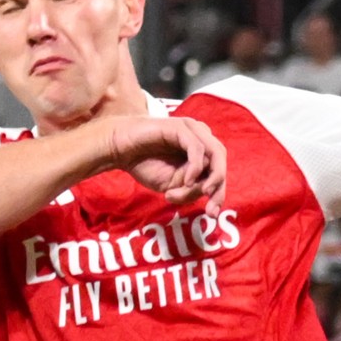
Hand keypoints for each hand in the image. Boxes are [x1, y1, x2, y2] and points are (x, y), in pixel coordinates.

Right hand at [102, 113, 225, 210]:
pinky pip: (197, 148)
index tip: (212, 213)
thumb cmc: (144, 165)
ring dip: (208, 178)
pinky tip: (187, 181)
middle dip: (218, 187)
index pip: (218, 170)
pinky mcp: (180, 127)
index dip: (220, 193)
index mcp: (200, 150)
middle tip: (209, 208)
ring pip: (214, 154)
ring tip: (195, 191)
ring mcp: (191, 130)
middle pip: (221, 161)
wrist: (119, 150)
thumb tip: (207, 191)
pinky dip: (196, 167)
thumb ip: (191, 188)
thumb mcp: (172, 185)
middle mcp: (199, 137)